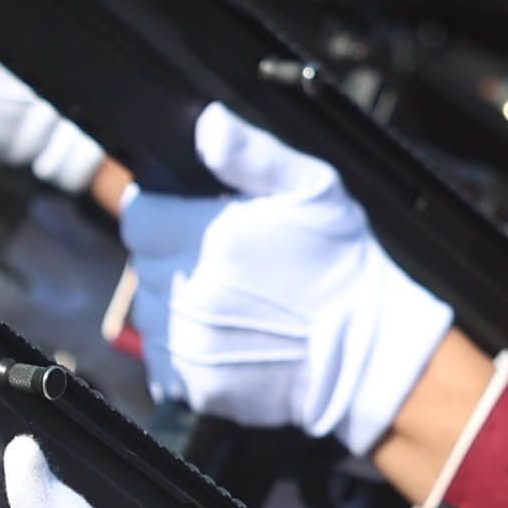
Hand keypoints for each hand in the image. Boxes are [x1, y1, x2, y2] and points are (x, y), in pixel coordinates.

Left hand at [114, 105, 454, 449]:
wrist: (368, 352)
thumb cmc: (343, 265)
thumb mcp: (311, 188)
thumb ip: (249, 153)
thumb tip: (206, 123)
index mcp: (211, 238)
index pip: (139, 216)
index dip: (161, 211)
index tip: (189, 217)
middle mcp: (190, 293)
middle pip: (143, 263)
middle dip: (173, 254)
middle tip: (222, 258)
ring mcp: (188, 343)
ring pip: (147, 310)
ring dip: (175, 300)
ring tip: (227, 297)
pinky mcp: (193, 383)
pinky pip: (162, 356)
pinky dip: (184, 345)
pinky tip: (226, 333)